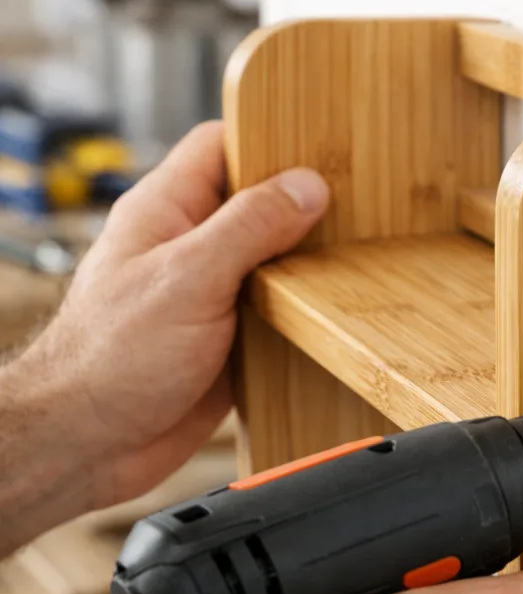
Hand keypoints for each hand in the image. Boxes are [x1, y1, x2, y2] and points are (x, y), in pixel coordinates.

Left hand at [0, 122, 328, 547]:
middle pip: (257, 203)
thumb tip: (306, 187)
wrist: (92, 443)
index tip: (319, 153)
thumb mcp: (189, 277)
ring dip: (307, 264)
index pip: (221, 146)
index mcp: (167, 211)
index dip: (268, 143)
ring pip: (273, 259)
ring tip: (351, 257)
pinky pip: (276, 309)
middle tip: (351, 210)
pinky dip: (302, 311)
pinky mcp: (229, 336)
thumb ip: (250, 227)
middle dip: (302, 206)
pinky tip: (331, 311)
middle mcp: (190, 246)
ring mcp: (210, 291)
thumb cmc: (111, 358)